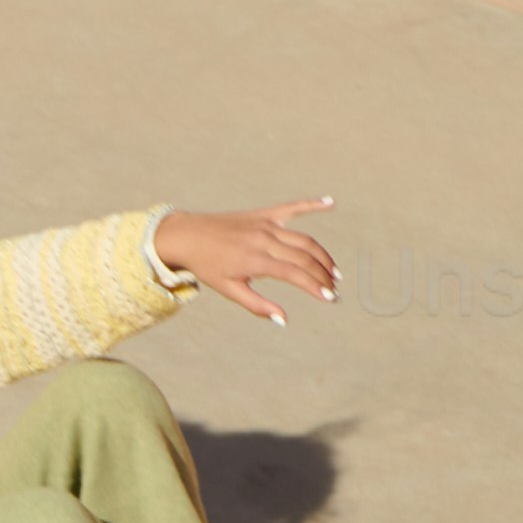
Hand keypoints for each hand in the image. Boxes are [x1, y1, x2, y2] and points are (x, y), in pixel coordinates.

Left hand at [153, 197, 335, 320]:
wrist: (188, 236)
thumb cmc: (207, 266)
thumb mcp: (229, 289)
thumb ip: (257, 305)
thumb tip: (283, 320)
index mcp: (255, 260)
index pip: (295, 274)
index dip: (315, 286)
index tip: (329, 298)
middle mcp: (264, 240)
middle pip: (305, 257)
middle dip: (323, 275)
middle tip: (334, 289)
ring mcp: (266, 224)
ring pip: (304, 239)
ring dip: (322, 255)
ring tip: (333, 271)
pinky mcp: (264, 214)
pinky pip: (293, 207)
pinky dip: (313, 204)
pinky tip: (331, 203)